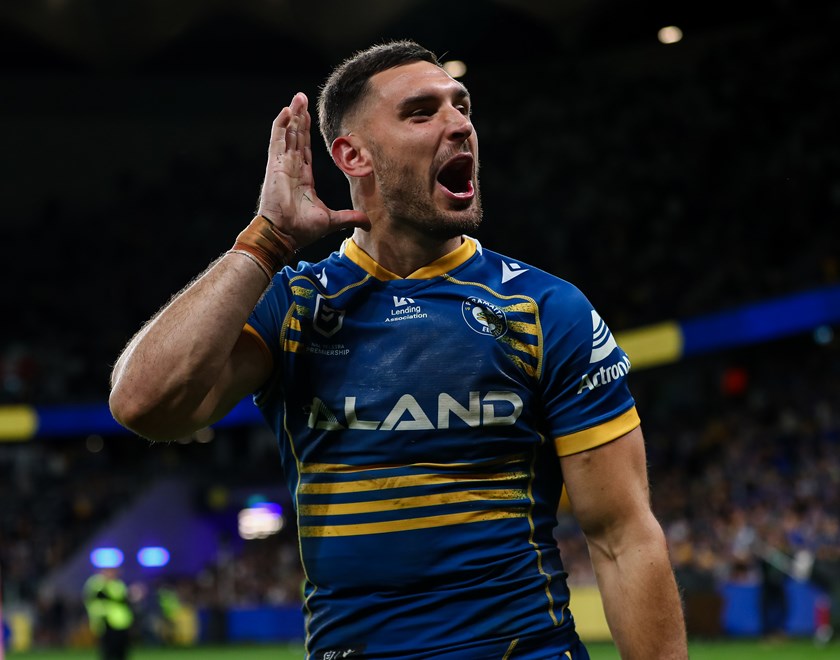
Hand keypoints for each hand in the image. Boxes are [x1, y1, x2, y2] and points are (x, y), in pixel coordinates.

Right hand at [257, 92, 369, 248]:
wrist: (285, 235)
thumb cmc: (302, 230)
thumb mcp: (332, 220)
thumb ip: (349, 217)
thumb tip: (368, 223)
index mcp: (302, 177)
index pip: (305, 149)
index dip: (306, 132)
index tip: (308, 117)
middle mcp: (291, 168)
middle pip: (296, 136)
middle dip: (300, 117)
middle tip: (302, 98)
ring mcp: (282, 165)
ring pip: (288, 134)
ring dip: (293, 116)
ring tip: (298, 98)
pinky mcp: (275, 165)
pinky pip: (278, 140)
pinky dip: (281, 124)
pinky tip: (287, 110)